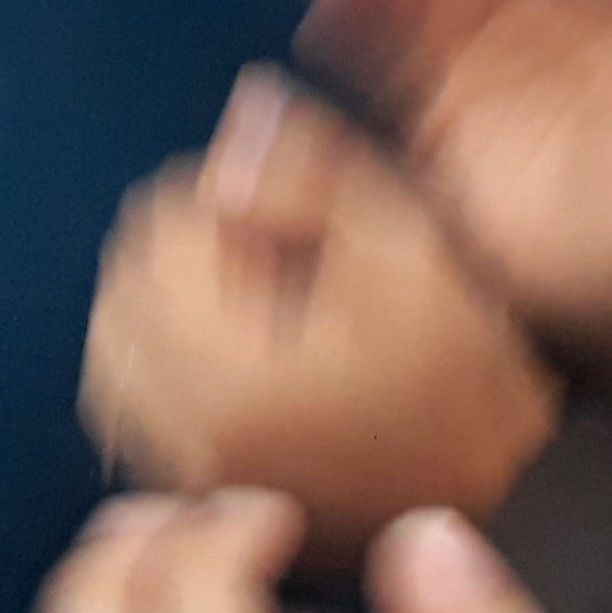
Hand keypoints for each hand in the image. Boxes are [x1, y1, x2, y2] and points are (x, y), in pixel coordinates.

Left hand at [82, 74, 559, 564]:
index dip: (218, 199)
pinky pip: (129, 417)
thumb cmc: (467, 375)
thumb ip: (312, 172)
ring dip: (159, 312)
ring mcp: (186, 475)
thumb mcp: (406, 246)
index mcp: (227, 373)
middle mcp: (186, 433)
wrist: (500, 493)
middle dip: (178, 255)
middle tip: (265, 253)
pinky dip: (157, 373)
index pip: (155, 235)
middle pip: (118, 296)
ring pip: (111, 359)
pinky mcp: (198, 498)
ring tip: (247, 305)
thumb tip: (241, 115)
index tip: (283, 213)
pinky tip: (229, 358)